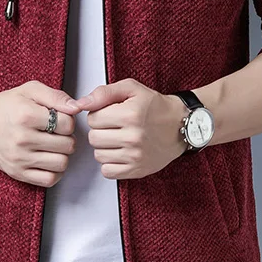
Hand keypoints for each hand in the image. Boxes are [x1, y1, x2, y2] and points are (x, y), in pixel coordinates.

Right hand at [0, 80, 82, 186]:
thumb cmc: (5, 105)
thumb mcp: (30, 90)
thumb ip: (56, 96)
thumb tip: (77, 107)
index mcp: (25, 115)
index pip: (67, 124)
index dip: (68, 120)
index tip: (58, 119)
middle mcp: (22, 139)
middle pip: (67, 145)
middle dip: (67, 137)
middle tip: (57, 132)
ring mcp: (19, 158)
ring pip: (61, 163)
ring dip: (62, 154)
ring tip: (53, 145)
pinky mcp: (16, 172)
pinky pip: (49, 180)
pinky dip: (55, 171)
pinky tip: (48, 159)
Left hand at [69, 78, 187, 179]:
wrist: (181, 125)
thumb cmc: (155, 106)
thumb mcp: (131, 89)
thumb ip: (103, 93)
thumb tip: (80, 103)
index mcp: (130, 114)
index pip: (92, 119)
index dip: (99, 115)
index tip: (111, 114)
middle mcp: (133, 137)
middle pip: (93, 138)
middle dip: (100, 131)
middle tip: (114, 127)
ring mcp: (136, 156)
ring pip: (98, 155)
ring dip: (104, 147)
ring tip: (119, 139)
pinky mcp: (138, 170)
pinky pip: (107, 171)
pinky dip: (110, 163)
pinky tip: (120, 153)